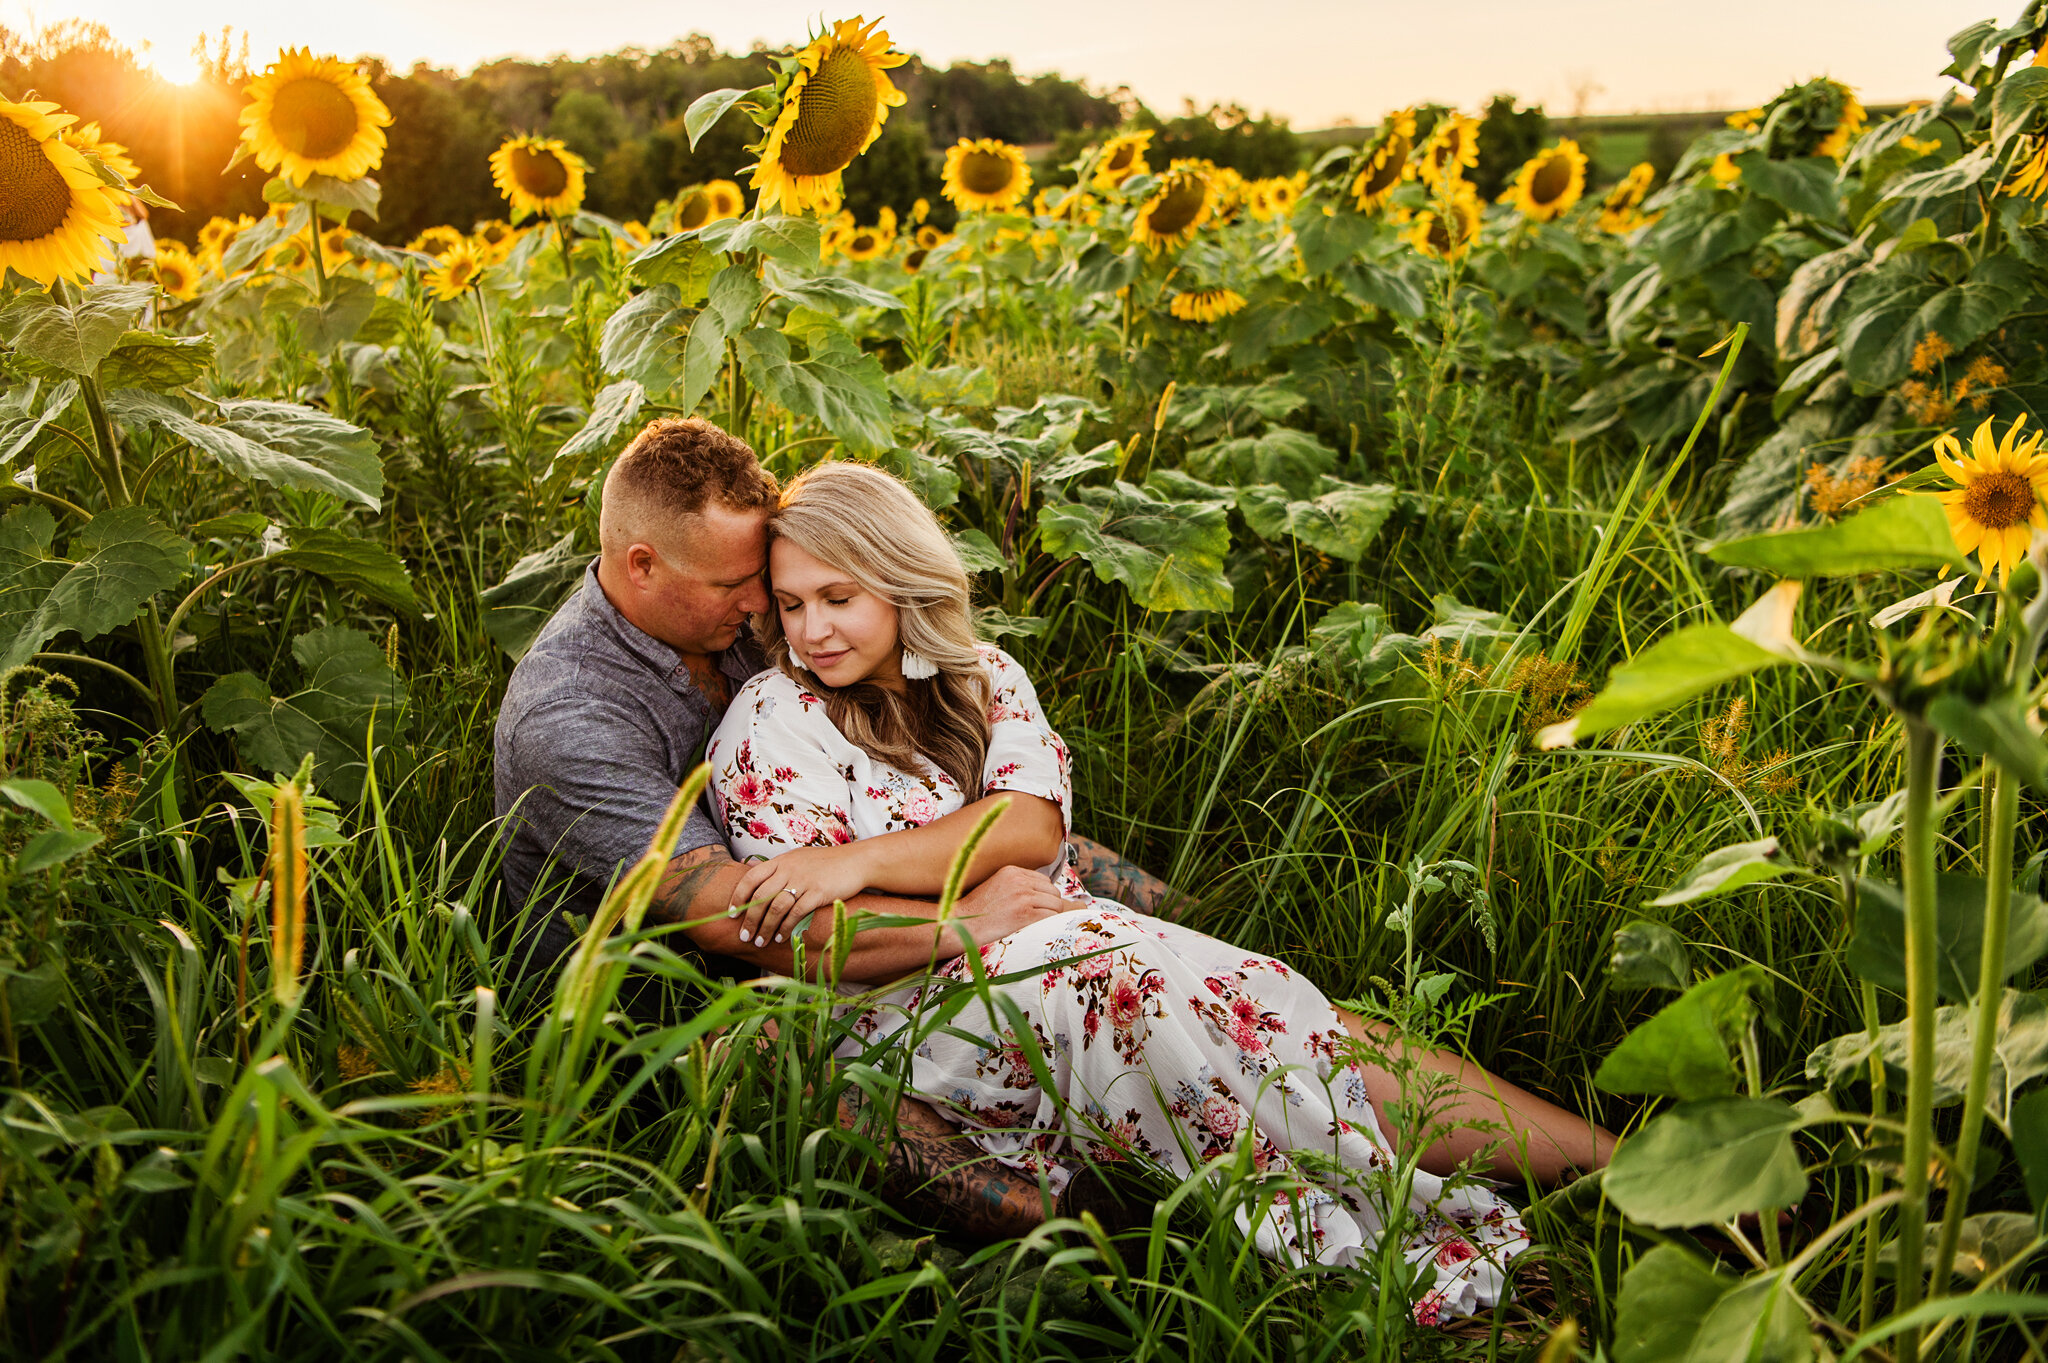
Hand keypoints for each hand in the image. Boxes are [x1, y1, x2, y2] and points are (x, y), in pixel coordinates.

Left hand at [729, 843, 876, 947]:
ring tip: (761, 942)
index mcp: (781, 861)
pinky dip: (786, 928)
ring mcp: (803, 881)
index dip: (738, 897)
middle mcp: (789, 870)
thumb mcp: (797, 858)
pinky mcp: (818, 893)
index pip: (750, 878)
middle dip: (749, 920)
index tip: (731, 914)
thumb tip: (751, 869)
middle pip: (760, 897)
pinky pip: (796, 913)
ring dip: (765, 928)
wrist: (857, 861)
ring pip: (775, 907)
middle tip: (744, 936)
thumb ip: (776, 866)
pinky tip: (781, 937)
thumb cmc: (826, 862)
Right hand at [947, 865, 1069, 947]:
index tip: (1036, 907)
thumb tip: (1038, 893)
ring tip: (1036, 925)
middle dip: (1049, 906)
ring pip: (1056, 905)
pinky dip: (1049, 925)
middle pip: (1053, 892)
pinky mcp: (1025, 914)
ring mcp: (1023, 896)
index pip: (1044, 881)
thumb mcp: (995, 886)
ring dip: (1050, 917)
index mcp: (1012, 871)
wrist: (961, 925)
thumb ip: (1016, 884)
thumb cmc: (976, 912)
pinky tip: (1036, 930)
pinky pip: (1051, 917)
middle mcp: (1019, 880)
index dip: (1043, 896)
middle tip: (1038, 919)